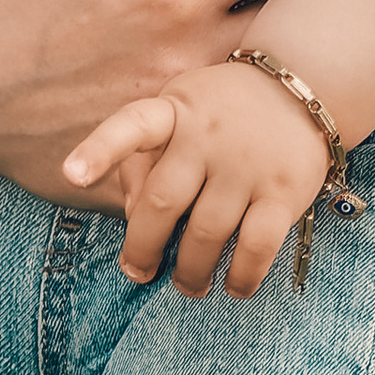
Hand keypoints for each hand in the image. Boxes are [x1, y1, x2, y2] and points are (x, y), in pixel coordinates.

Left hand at [66, 59, 333, 296]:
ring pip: (207, 232)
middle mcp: (209, 135)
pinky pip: (257, 245)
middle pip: (163, 202)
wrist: (303, 87)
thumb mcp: (178, 115)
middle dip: (144, 247)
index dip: (99, 151)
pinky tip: (235, 288)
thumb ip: (144, 161)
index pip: (132, 126)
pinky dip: (242, 275)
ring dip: (192, 271)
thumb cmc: (224, 112)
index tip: (71, 176)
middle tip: (139, 272)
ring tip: (188, 286)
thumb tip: (134, 218)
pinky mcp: (284, 190)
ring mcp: (248, 164)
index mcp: (175, 111)